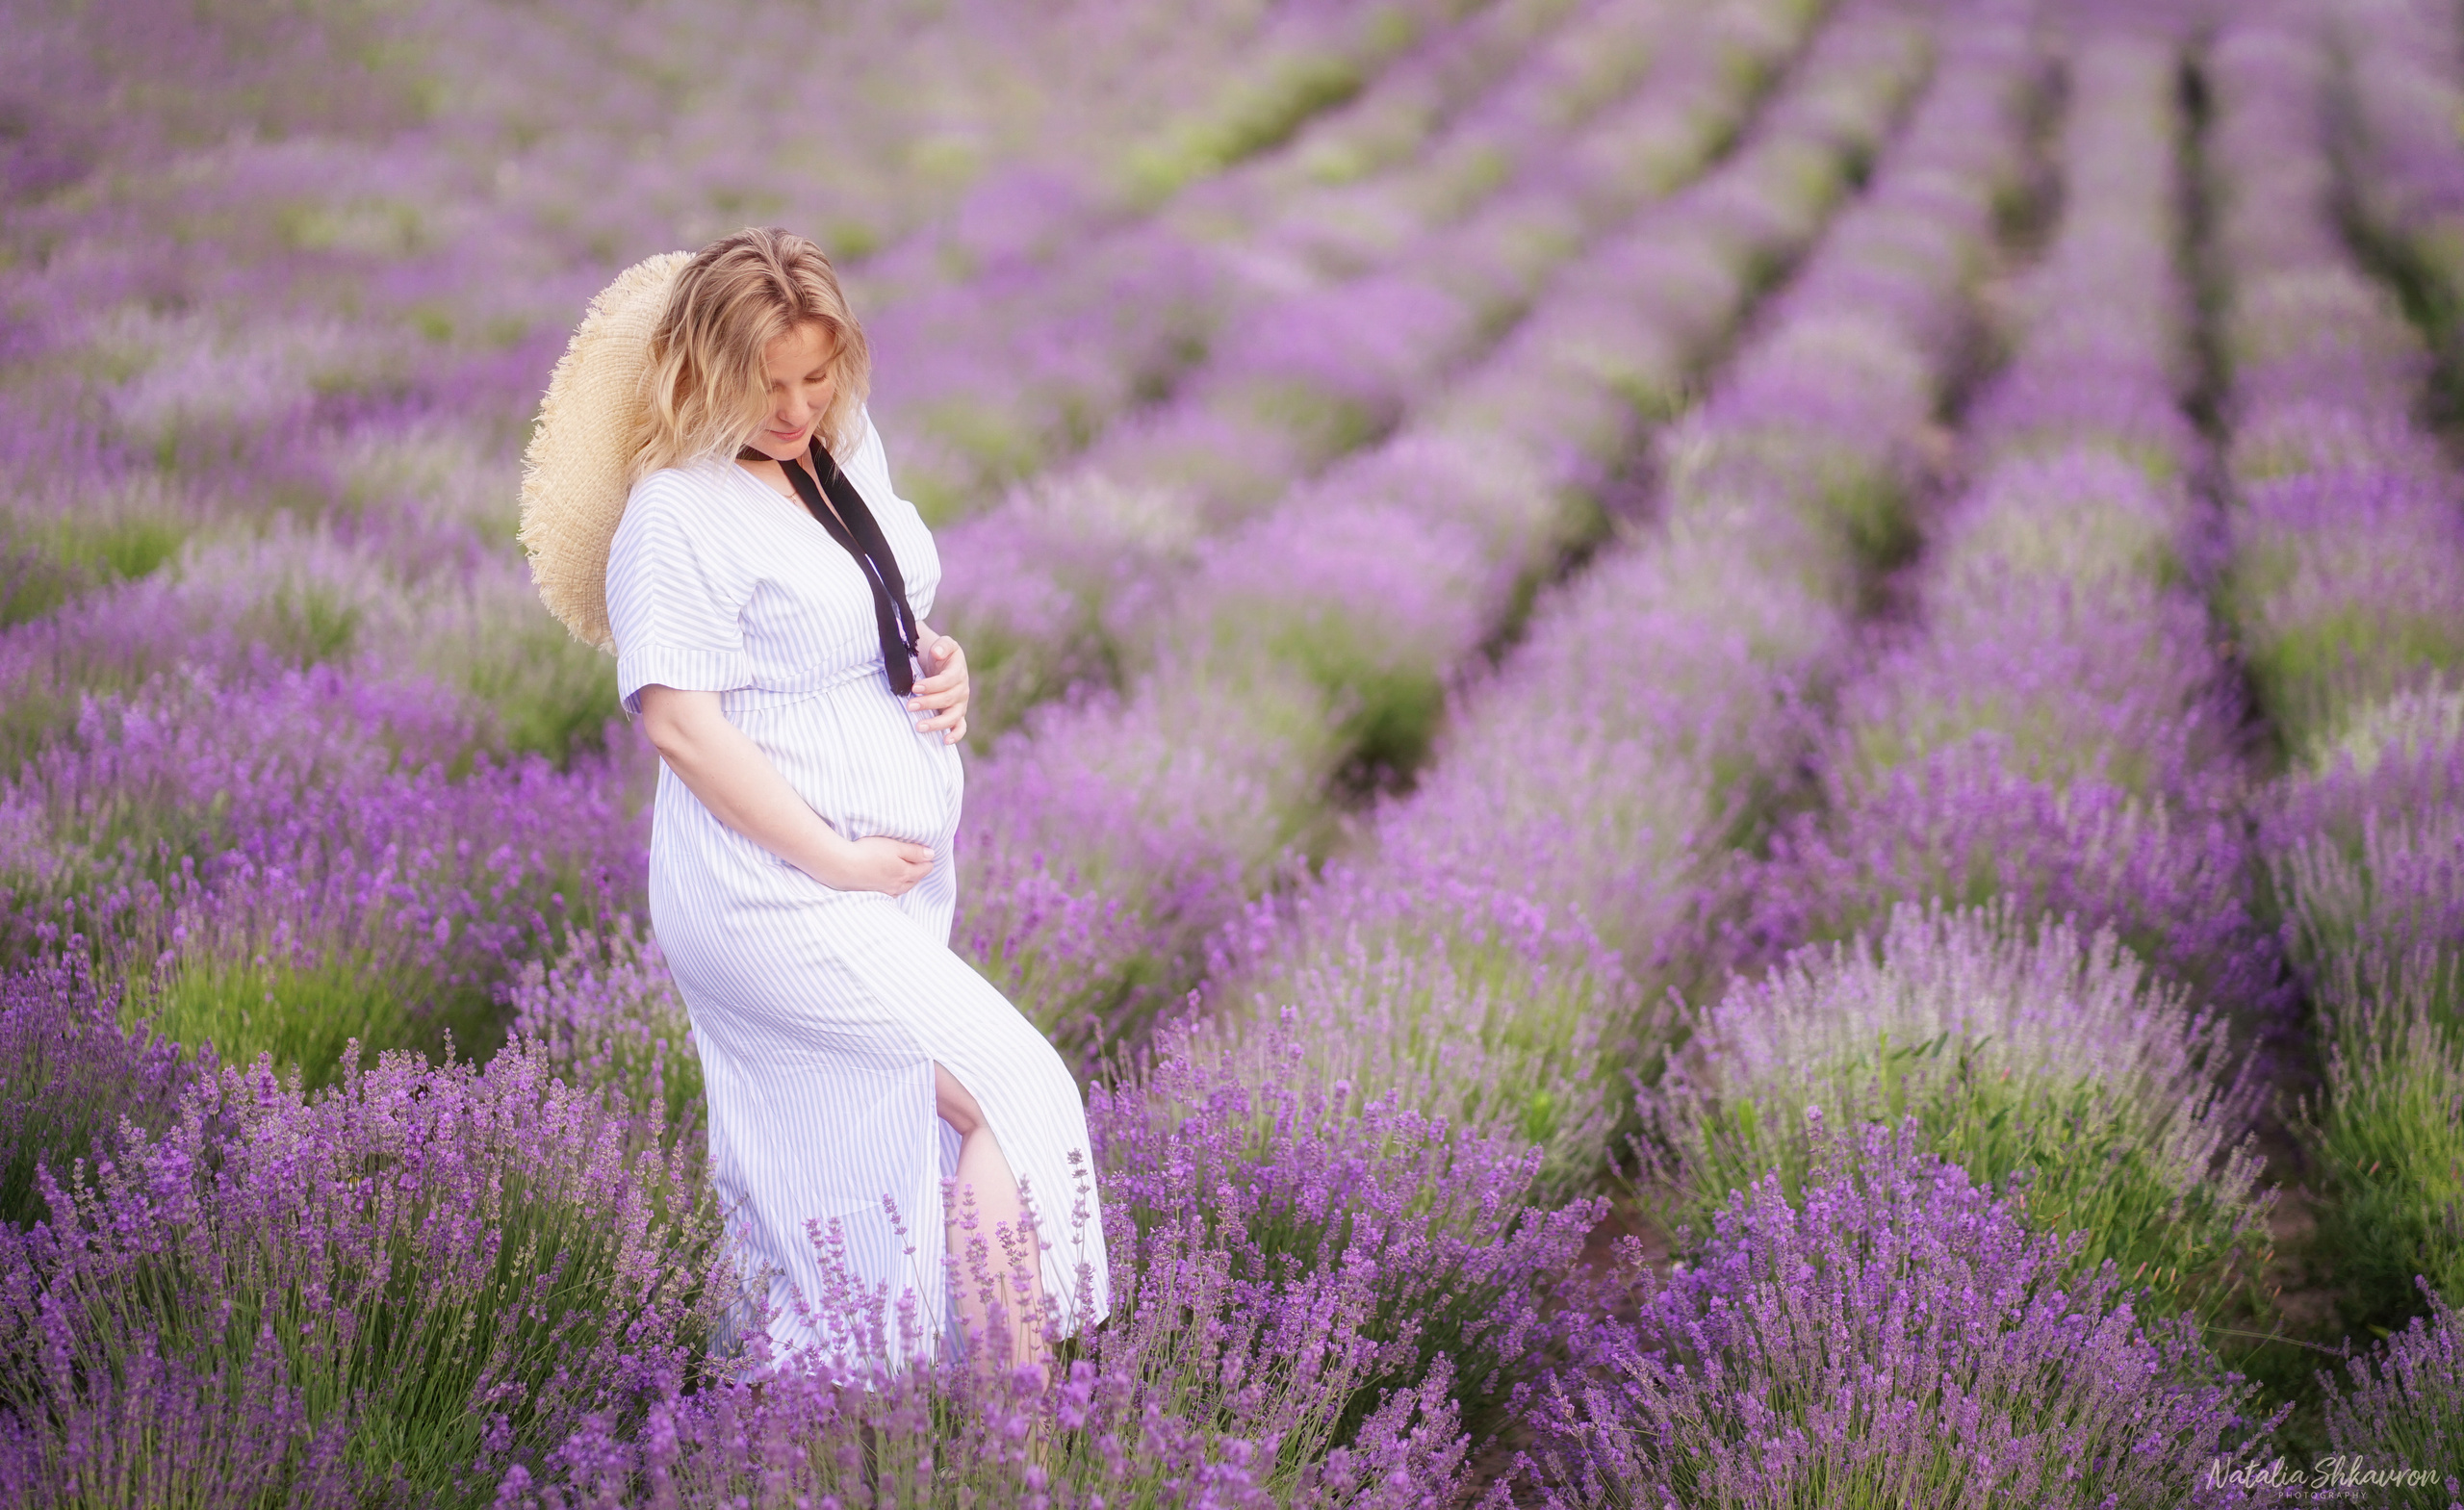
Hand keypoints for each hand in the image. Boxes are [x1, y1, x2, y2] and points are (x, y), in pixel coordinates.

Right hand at [823, 835, 934, 896]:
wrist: (842, 866)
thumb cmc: (868, 852)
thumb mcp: (894, 847)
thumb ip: (914, 851)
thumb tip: (931, 855)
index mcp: (905, 873)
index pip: (923, 869)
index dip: (928, 862)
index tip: (930, 856)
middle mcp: (897, 885)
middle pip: (914, 880)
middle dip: (920, 872)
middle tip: (924, 865)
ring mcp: (884, 891)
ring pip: (903, 888)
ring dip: (909, 881)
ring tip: (910, 875)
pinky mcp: (872, 892)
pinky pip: (890, 892)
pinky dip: (896, 888)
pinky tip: (892, 885)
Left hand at [907, 629, 969, 744]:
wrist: (941, 662)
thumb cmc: (940, 654)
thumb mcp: (943, 644)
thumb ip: (942, 645)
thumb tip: (937, 652)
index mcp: (958, 671)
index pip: (947, 681)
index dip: (932, 685)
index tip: (915, 688)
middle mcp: (961, 689)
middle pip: (947, 699)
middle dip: (927, 703)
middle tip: (909, 706)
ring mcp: (960, 704)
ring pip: (952, 716)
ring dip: (936, 723)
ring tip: (919, 726)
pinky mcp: (957, 714)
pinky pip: (960, 727)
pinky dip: (955, 735)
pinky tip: (945, 741)